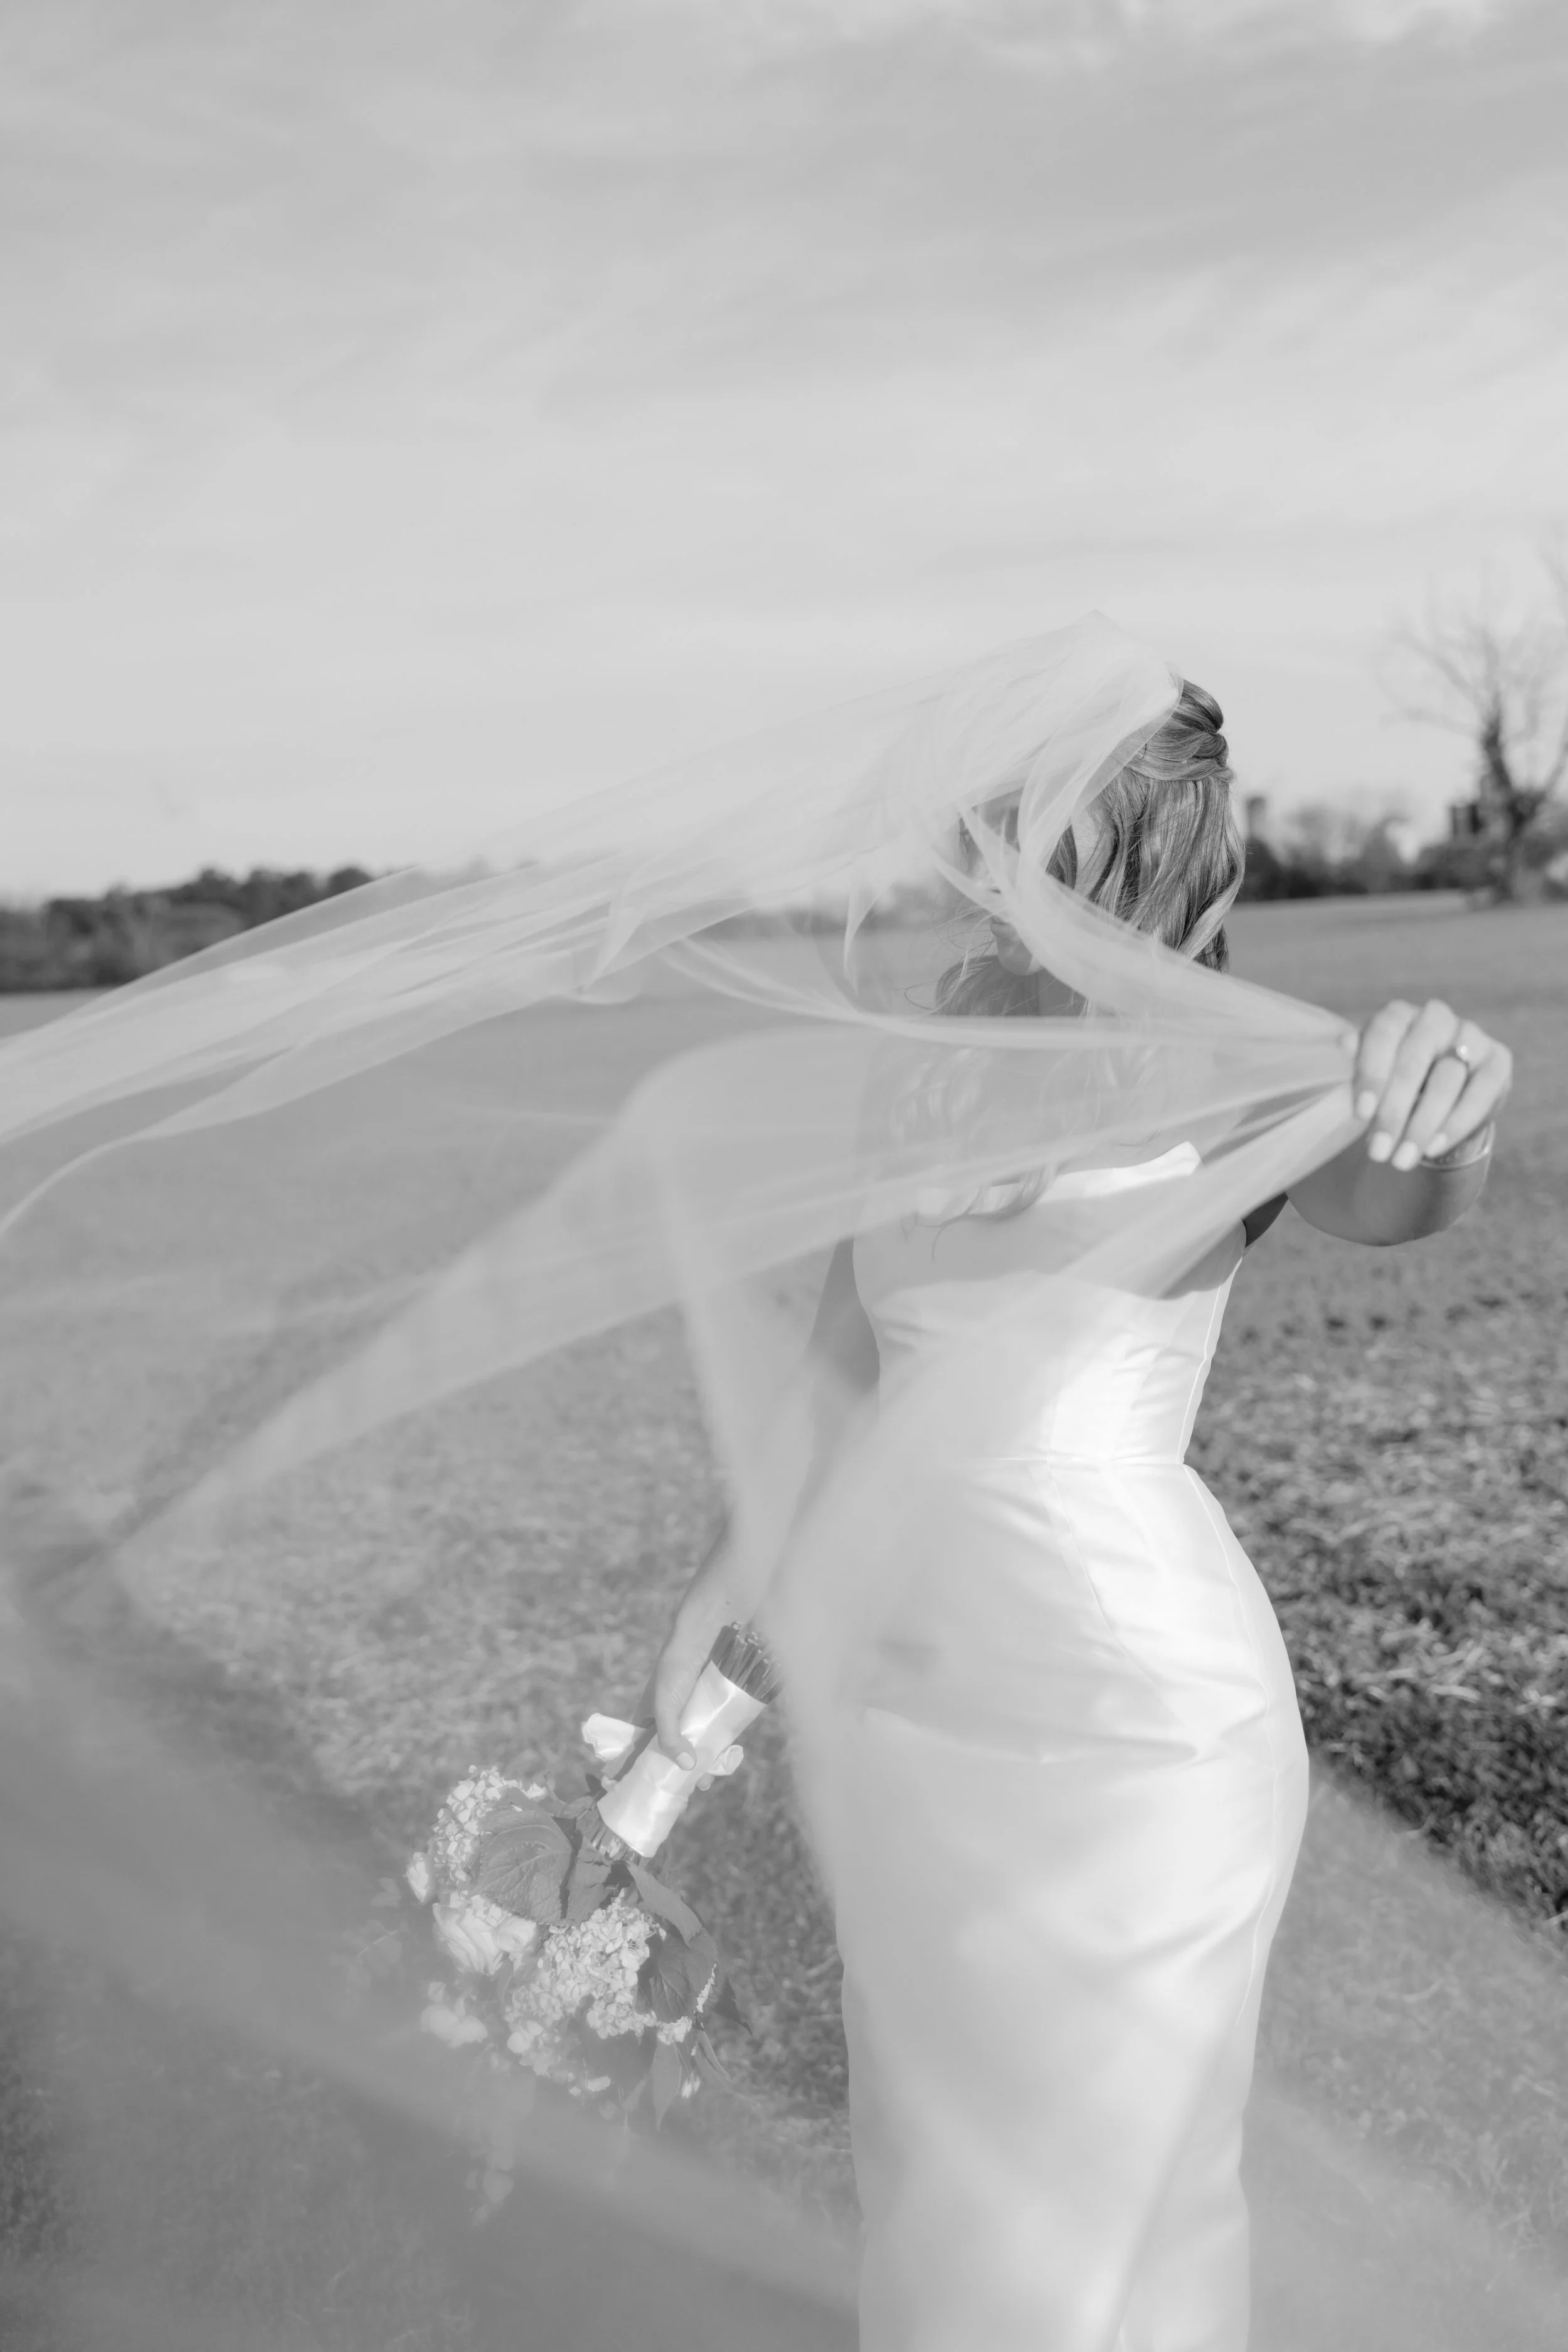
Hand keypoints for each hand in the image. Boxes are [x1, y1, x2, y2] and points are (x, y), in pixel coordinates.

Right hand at [634, 1576, 733, 1774]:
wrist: (706, 1634)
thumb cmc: (677, 1667)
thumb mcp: (666, 1705)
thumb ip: (670, 1737)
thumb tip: (687, 1767)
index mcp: (649, 1714)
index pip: (639, 1747)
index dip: (637, 1766)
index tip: (638, 1787)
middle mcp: (671, 1715)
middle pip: (670, 1751)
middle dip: (675, 1771)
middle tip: (685, 1791)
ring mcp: (693, 1712)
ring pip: (694, 1744)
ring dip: (698, 1763)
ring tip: (704, 1783)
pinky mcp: (714, 1707)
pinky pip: (713, 1732)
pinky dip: (715, 1747)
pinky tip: (722, 1759)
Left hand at [1351, 998, 1511, 1171]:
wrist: (1435, 1102)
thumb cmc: (1393, 1085)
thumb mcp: (1372, 1077)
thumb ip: (1360, 1062)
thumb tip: (1344, 1042)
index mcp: (1398, 1015)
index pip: (1384, 1033)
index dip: (1372, 1073)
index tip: (1361, 1114)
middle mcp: (1435, 1018)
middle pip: (1414, 1061)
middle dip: (1394, 1111)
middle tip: (1379, 1151)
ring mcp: (1471, 1036)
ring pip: (1447, 1080)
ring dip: (1422, 1125)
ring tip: (1402, 1159)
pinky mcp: (1498, 1061)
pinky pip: (1480, 1094)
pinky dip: (1455, 1124)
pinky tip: (1433, 1147)